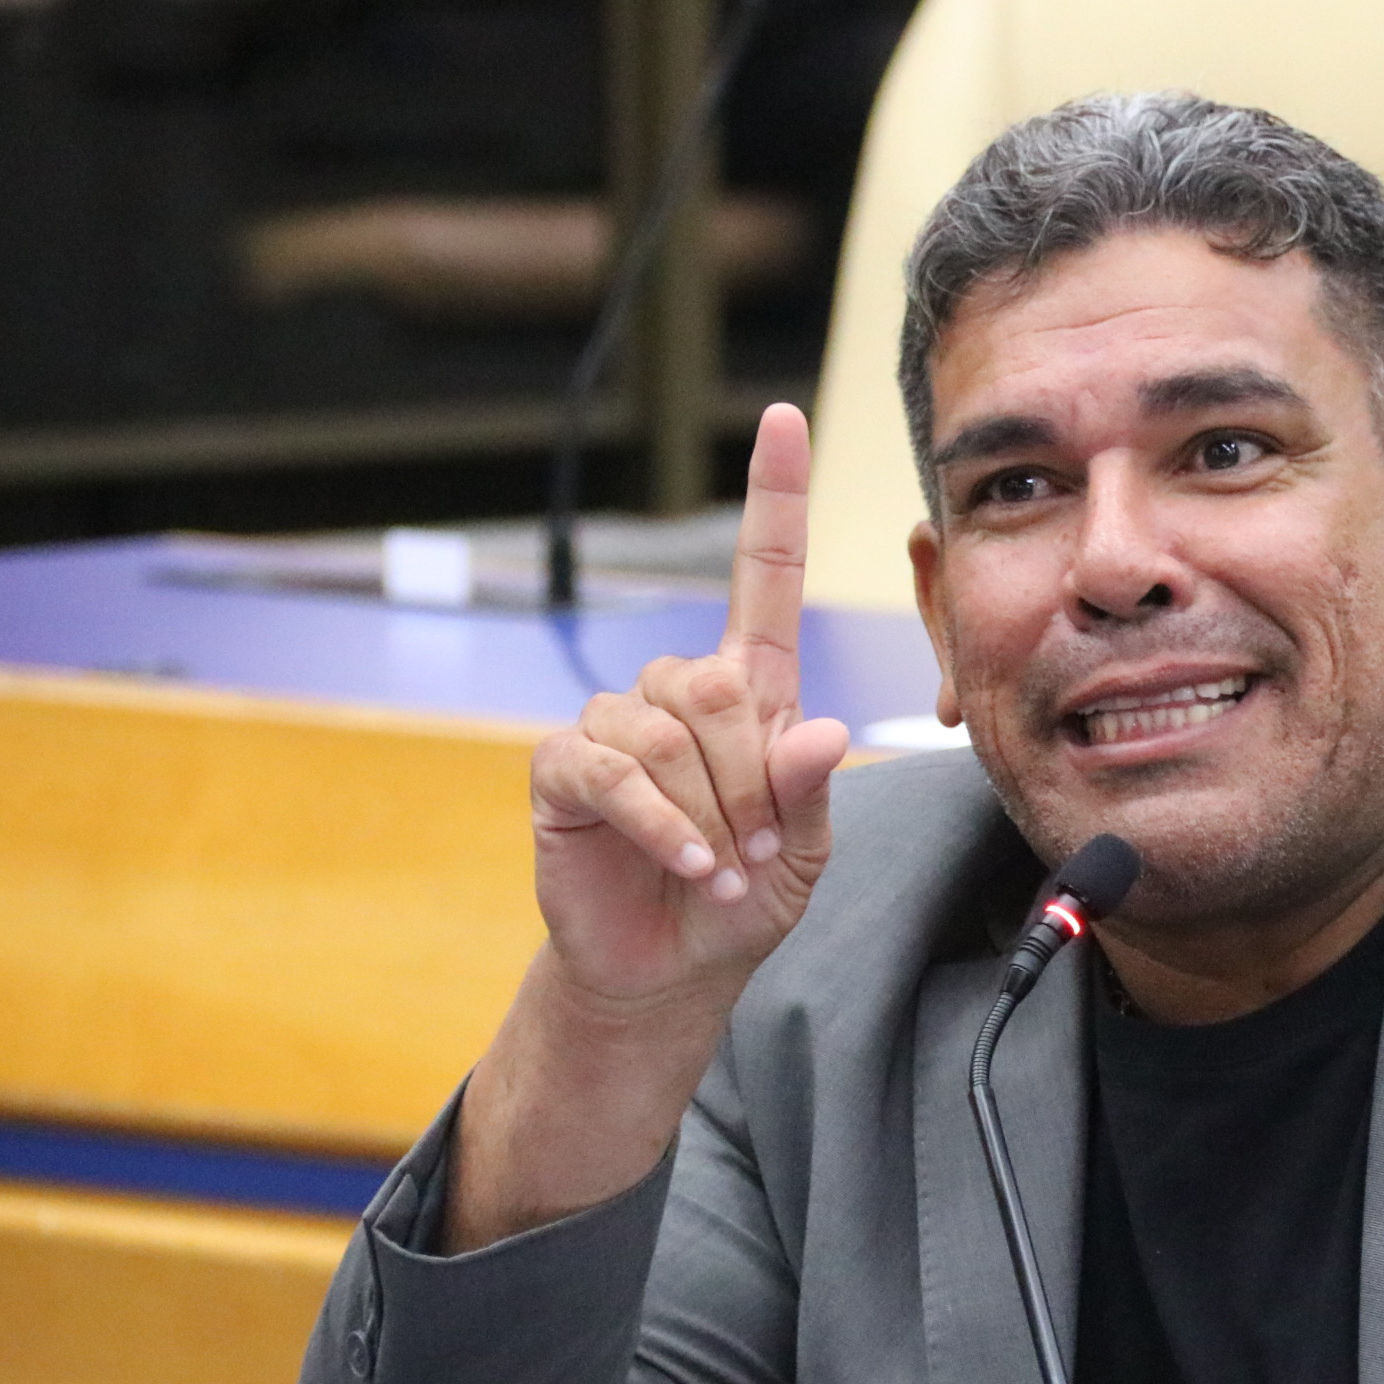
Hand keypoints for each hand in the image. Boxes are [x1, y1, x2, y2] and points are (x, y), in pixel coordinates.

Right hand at [526, 401, 850, 1010]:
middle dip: (750, 783)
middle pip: (715, 687)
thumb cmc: (745, 894)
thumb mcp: (805, 852)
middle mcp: (676, 691)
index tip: (783, 416)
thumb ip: (810, 791)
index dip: (774, 497)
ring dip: (713, 815)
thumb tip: (818, 730)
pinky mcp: (566, 772)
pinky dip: (664, 827)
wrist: (671, 966)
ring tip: (728, 870)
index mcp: (748, 691)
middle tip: (763, 849)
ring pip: (668, 734)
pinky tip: (693, 868)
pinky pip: (616, 774)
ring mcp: (614, 726)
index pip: (761, 575)